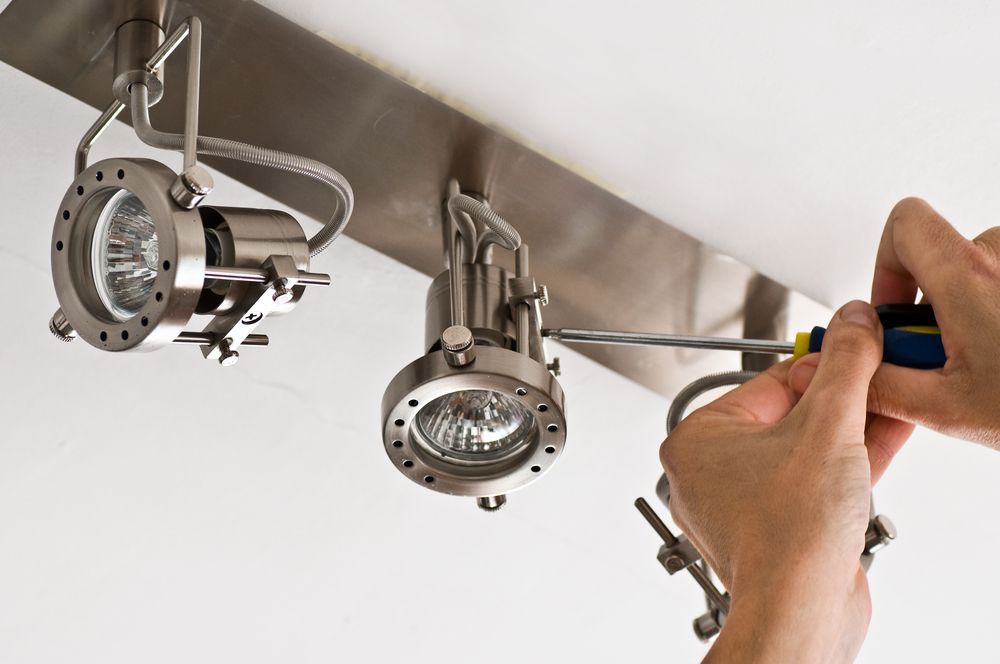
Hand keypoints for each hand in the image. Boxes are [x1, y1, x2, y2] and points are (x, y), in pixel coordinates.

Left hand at [660, 301, 912, 662]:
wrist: (800, 611)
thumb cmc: (786, 535)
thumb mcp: (827, 425)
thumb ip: (844, 367)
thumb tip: (852, 323)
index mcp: (697, 437)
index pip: (770, 379)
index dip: (822, 363)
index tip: (856, 346)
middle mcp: (712, 469)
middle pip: (790, 413)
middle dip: (842, 397)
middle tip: (878, 375)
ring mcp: (743, 501)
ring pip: (804, 448)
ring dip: (851, 427)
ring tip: (888, 404)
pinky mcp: (776, 525)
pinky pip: (811, 479)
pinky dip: (845, 461)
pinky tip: (882, 437)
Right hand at [788, 197, 999, 448]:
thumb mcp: (947, 409)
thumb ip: (879, 383)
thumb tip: (846, 369)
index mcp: (970, 278)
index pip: (905, 223)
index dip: (888, 264)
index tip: (897, 310)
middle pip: (947, 251)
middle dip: (937, 302)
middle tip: (948, 352)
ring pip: (988, 268)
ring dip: (978, 307)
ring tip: (993, 359)